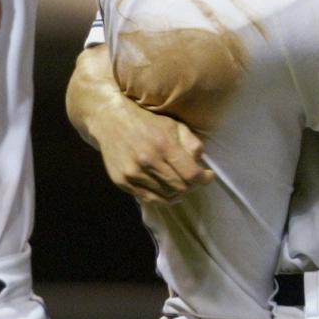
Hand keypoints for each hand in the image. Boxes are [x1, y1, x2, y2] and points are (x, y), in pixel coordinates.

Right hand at [93, 93, 214, 204]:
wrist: (111, 120)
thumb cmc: (146, 121)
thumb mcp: (173, 124)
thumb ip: (191, 144)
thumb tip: (202, 167)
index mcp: (164, 144)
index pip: (190, 174)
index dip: (203, 179)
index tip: (208, 176)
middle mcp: (148, 161)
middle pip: (180, 188)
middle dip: (191, 186)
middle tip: (192, 179)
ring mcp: (133, 173)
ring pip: (165, 197)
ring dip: (176, 192)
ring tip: (178, 183)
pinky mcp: (122, 182)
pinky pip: (148, 199)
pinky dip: (160, 197)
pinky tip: (164, 187)